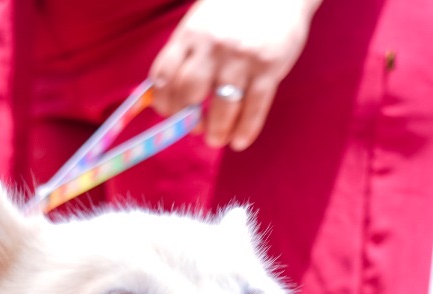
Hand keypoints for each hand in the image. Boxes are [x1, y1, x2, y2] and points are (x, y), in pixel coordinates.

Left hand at [149, 0, 320, 150]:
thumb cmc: (234, 10)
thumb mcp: (201, 23)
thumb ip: (185, 54)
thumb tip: (165, 95)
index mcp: (190, 35)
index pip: (163, 75)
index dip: (163, 102)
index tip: (169, 114)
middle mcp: (213, 46)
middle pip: (189, 92)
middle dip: (187, 119)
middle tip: (194, 128)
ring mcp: (242, 58)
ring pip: (222, 107)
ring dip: (216, 131)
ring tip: (216, 139)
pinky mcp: (269, 67)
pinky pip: (254, 108)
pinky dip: (245, 130)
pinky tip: (239, 141)